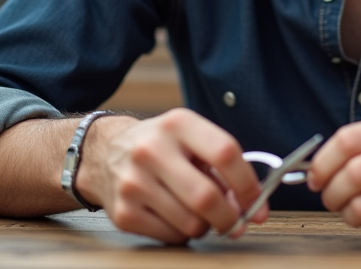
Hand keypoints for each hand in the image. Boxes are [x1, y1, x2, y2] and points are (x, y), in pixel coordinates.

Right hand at [78, 108, 265, 243]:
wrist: (103, 153)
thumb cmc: (160, 147)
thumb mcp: (190, 138)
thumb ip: (221, 166)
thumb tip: (251, 205)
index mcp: (177, 124)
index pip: (225, 152)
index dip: (247, 183)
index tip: (256, 202)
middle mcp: (152, 150)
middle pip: (206, 196)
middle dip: (230, 217)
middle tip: (236, 222)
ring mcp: (134, 183)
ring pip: (191, 223)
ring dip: (206, 226)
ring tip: (200, 214)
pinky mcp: (123, 213)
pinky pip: (172, 236)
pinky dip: (184, 234)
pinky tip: (177, 217)